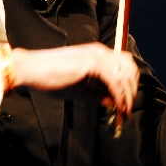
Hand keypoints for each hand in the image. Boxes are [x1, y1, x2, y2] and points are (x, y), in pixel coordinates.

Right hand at [10, 43, 138, 117]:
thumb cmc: (51, 78)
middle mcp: (100, 52)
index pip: (125, 65)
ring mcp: (97, 56)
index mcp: (97, 54)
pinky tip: (117, 108)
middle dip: (132, 91)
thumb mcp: (80, 88)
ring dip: (127, 97)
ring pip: (125, 76)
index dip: (130, 84)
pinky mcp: (92, 64)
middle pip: (130, 69)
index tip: (126, 103)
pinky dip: (119, 96)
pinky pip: (114, 81)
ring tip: (123, 114)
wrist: (32, 70)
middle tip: (127, 110)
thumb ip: (97, 93)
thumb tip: (114, 102)